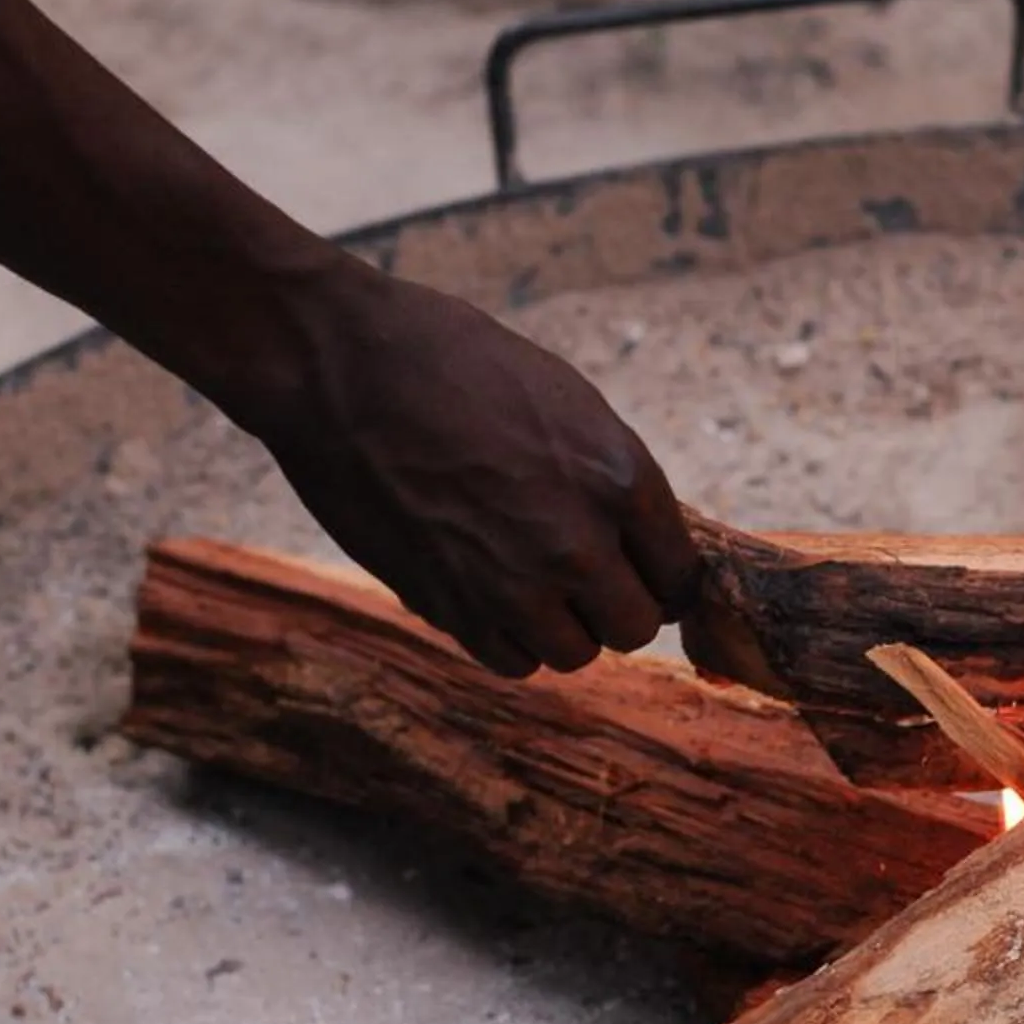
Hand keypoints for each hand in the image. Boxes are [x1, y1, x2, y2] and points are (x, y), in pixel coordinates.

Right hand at [248, 262, 698, 675]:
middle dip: (615, 603)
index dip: (659, 572)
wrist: (342, 368)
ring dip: (562, 624)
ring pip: (576, 653)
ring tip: (531, 578)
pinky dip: (511, 638)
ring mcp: (512, 584)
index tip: (636, 564)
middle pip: (635, 625)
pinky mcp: (451, 608)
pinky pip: (512, 660)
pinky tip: (492, 592)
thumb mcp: (566, 400)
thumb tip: (636, 538)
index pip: (680, 574)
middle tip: (583, 573)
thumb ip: (611, 477)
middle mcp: (577, 542)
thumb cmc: (454, 362)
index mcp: (619, 478)